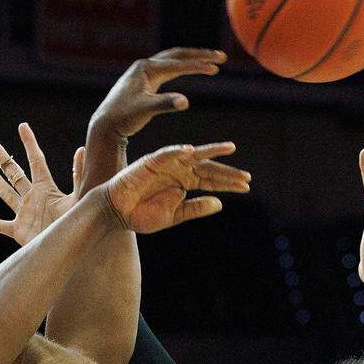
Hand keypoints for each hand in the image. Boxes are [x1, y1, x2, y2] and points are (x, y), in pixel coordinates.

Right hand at [0, 122, 83, 246]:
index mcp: (47, 189)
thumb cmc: (77, 223)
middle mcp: (33, 198)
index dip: (29, 143)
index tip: (23, 126)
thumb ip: (78, 176)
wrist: (70, 249)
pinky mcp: (19, 231)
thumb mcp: (78, 197)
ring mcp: (25, 214)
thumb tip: (81, 149)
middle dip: (4, 159)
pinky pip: (0, 225)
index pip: (36, 161)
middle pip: (15, 174)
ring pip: (6, 194)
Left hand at [82, 48, 225, 193]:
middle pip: (178, 55)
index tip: (216, 68)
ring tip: (211, 63)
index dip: (198, 66)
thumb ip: (164, 104)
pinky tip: (191, 70)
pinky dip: (183, 68)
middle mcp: (145, 66)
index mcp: (146, 69)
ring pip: (173, 60)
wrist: (105, 124)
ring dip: (192, 60)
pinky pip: (168, 69)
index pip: (178, 64)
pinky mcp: (144, 80)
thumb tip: (185, 101)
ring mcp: (144, 72)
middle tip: (221, 57)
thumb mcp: (144, 111)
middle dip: (200, 56)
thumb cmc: (123, 118)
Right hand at [102, 142, 249, 233]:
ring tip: (229, 148)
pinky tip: (191, 151)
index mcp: (184, 183)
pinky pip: (166, 154)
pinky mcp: (150, 161)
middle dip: (227, 172)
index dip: (228, 184)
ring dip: (211, 151)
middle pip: (207, 168)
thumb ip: (195, 209)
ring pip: (192, 155)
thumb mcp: (174, 215)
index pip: (210, 181)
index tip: (246, 186)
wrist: (116, 213)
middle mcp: (178, 171)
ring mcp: (166, 164)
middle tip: (246, 176)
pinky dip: (177, 151)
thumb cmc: (142, 215)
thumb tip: (219, 203)